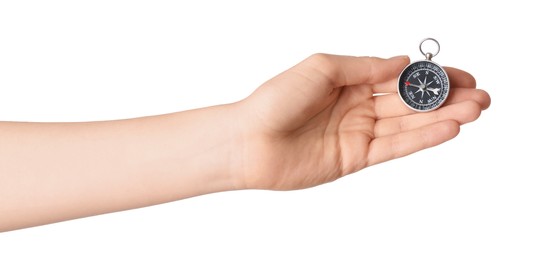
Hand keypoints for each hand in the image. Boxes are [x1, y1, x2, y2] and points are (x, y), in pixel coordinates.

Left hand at [238, 54, 489, 189]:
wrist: (250, 141)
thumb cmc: (276, 100)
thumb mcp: (323, 68)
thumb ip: (365, 67)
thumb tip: (402, 62)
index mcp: (349, 82)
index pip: (398, 78)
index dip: (430, 77)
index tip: (461, 76)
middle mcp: (357, 107)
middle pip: (409, 102)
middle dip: (445, 99)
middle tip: (480, 97)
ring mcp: (358, 133)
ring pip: (407, 124)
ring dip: (441, 118)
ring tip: (474, 111)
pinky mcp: (355, 158)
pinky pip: (394, 146)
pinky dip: (421, 137)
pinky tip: (446, 129)